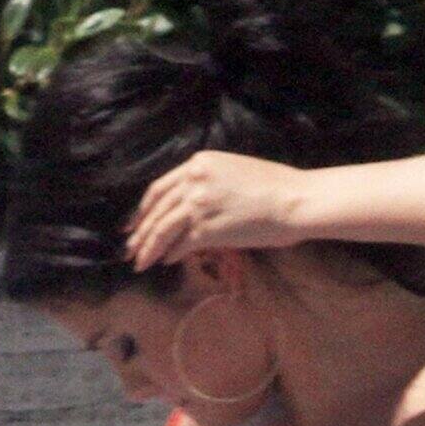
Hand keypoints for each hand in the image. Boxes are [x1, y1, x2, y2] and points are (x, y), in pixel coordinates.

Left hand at [125, 151, 306, 271]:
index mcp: (198, 163)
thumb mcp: (234, 173)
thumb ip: (210, 185)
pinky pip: (181, 244)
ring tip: (140, 262)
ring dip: (149, 247)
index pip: (160, 187)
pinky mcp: (208, 228)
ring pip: (163, 228)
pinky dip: (170, 254)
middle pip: (156, 209)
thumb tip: (195, 209)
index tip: (136, 223)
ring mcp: (199, 204)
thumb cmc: (275, 188)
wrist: (294, 200)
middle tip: (130, 248)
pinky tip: (166, 262)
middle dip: (140, 231)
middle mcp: (193, 180)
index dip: (144, 209)